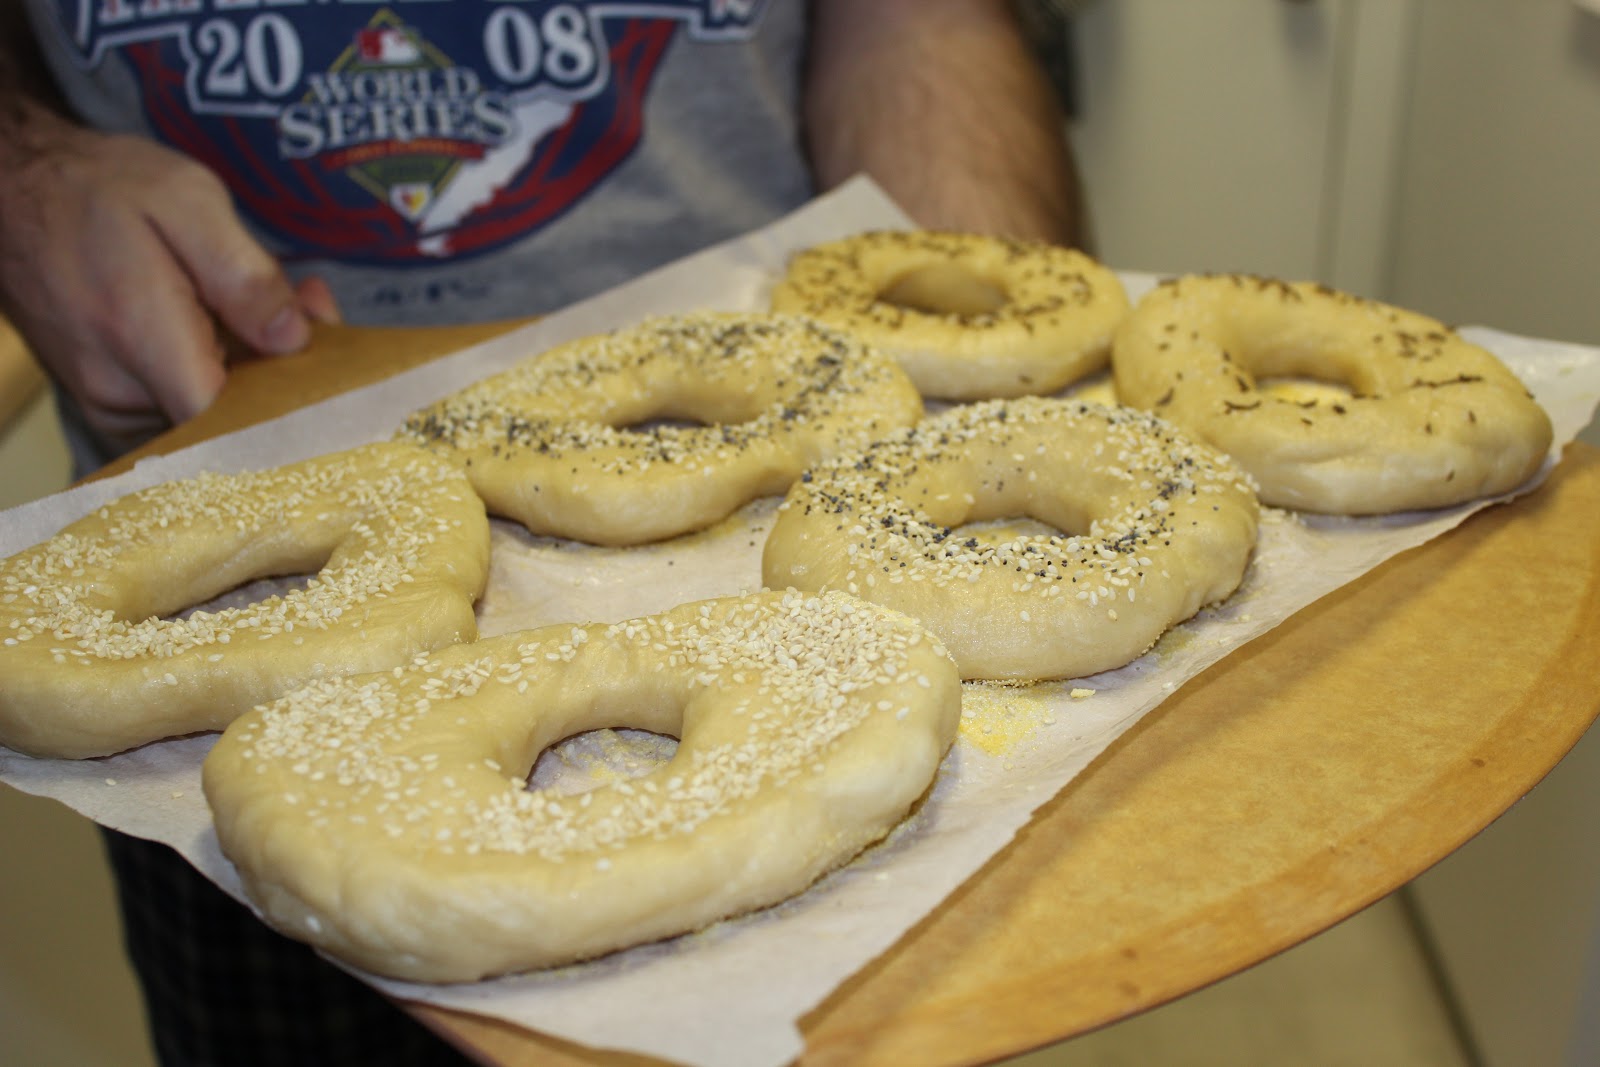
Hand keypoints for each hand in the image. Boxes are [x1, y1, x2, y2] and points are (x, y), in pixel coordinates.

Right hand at [0, 108, 338, 453]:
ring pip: (213, 413)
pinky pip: (184, 402)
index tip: (329, 363)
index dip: (293, 405)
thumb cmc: (100, 187)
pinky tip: (230, 318)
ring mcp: (111, 405)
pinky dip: (220, 368)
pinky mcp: (113, 404)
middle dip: (285, 370)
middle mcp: (120, 392)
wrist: (14, 190)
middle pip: (232, 420)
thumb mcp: (188, 201)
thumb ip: (243, 275)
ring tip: (268, 299)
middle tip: (309, 303)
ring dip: (255, 366)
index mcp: (140, 337)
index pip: (232, 426)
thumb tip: (293, 340)